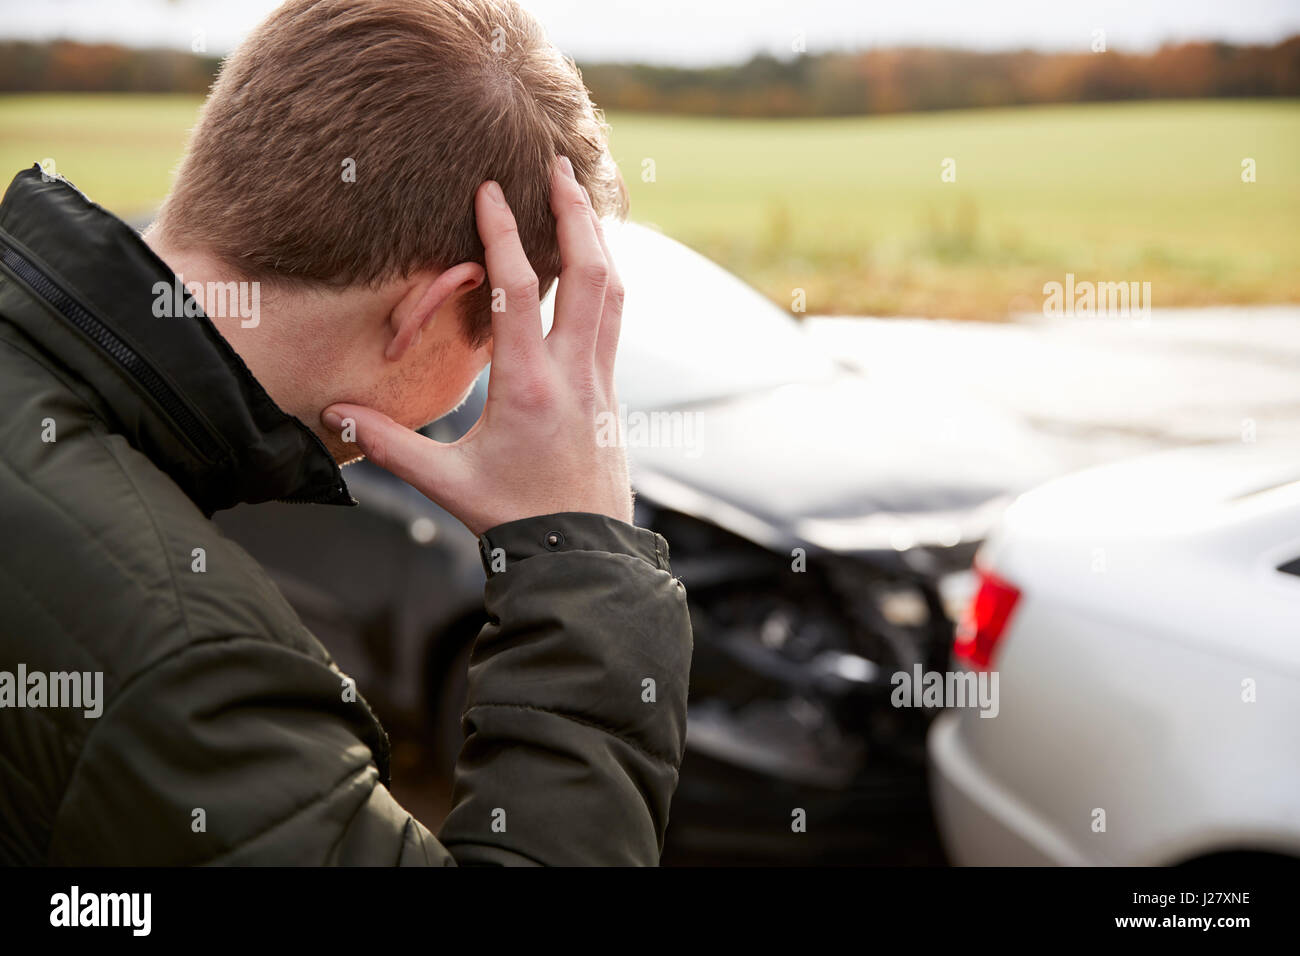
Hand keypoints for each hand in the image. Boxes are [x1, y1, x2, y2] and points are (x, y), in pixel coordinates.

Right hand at [323, 156, 631, 535]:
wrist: (581, 556)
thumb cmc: (514, 519)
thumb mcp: (446, 483)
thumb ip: (391, 445)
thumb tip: (335, 415)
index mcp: (528, 386)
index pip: (517, 291)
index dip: (503, 234)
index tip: (489, 188)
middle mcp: (574, 373)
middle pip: (590, 273)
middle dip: (577, 214)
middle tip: (559, 168)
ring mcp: (600, 381)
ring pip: (613, 293)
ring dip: (599, 241)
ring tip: (581, 202)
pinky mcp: (609, 393)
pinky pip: (613, 321)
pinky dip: (605, 281)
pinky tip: (594, 269)